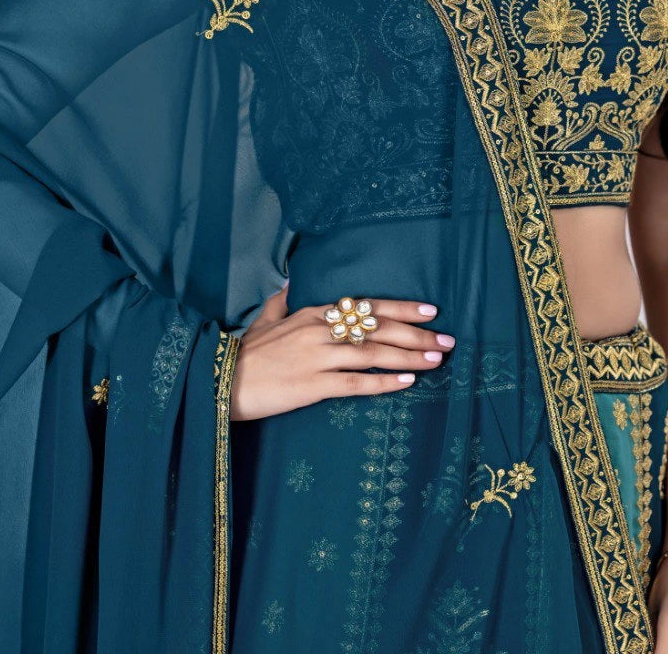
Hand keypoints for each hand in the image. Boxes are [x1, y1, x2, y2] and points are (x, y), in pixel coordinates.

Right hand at [230, 283, 455, 421]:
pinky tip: (407, 383)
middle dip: (417, 334)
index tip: (431, 310)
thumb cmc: (245, 353)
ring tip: (437, 359)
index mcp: (313, 313)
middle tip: (448, 340)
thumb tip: (287, 282)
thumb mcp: (264, 319)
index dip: (401, 307)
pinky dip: (384, 382)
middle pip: (378, 328)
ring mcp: (317, 357)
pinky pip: (356, 383)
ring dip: (410, 356)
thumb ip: (280, 301)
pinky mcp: (312, 385)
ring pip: (373, 353)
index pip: (367, 306)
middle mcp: (320, 330)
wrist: (219, 381)